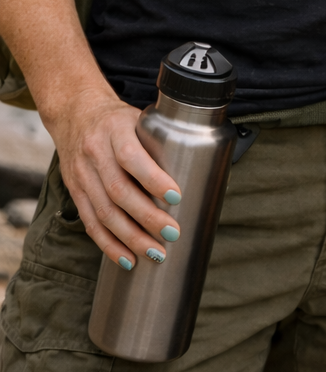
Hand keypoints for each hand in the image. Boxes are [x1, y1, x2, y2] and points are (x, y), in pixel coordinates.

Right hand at [44, 85, 182, 268]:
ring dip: (130, 237)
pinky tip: (127, 258)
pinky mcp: (75, 192)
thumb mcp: (138, 118)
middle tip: (172, 233)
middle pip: (118, 191)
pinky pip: (90, 223)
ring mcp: (82, 174)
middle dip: (146, 217)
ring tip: (154, 253)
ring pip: (104, 212)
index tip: (176, 197)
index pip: (131, 156)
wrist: (76, 113)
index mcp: (115, 129)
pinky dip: (109, 244)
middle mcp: (95, 152)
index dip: (153, 179)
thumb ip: (161, 138)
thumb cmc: (119, 119)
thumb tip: (203, 165)